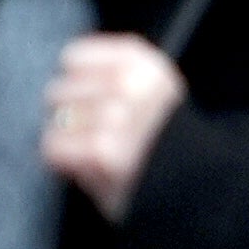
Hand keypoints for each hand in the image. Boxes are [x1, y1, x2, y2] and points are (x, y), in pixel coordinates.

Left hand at [41, 33, 186, 222]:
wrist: (196, 189)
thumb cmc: (163, 146)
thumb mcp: (150, 93)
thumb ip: (113, 76)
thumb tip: (62, 76)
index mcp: (142, 63)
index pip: (72, 59)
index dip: (75, 87)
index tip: (89, 105)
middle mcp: (130, 83)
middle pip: (58, 91)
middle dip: (69, 117)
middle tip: (93, 137)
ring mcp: (116, 116)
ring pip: (55, 122)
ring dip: (67, 142)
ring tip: (94, 155)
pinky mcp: (102, 150)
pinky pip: (53, 148)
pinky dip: (62, 163)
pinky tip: (88, 169)